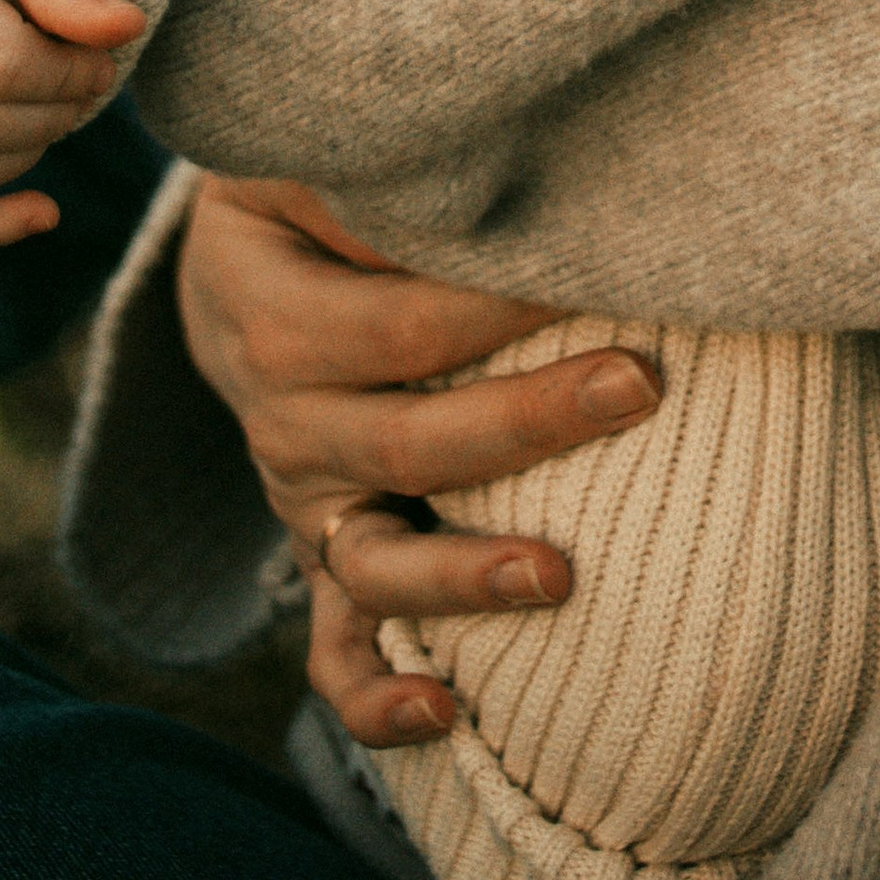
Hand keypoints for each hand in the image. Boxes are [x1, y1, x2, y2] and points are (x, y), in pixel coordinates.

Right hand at [177, 173, 661, 749]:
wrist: (237, 265)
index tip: (603, 273)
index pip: (401, 326)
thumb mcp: (310, 160)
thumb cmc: (303, 193)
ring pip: (377, 564)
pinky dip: (379, 702)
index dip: (500, 307)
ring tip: (562, 577)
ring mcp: (305, 505)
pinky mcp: (326, 556)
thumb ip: (384, 177)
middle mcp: (284, 426)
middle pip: (410, 440)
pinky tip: (446, 719)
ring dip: (468, 577)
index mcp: (275, 322)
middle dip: (532, 420)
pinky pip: (338, 650)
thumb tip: (495, 174)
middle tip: (642, 384)